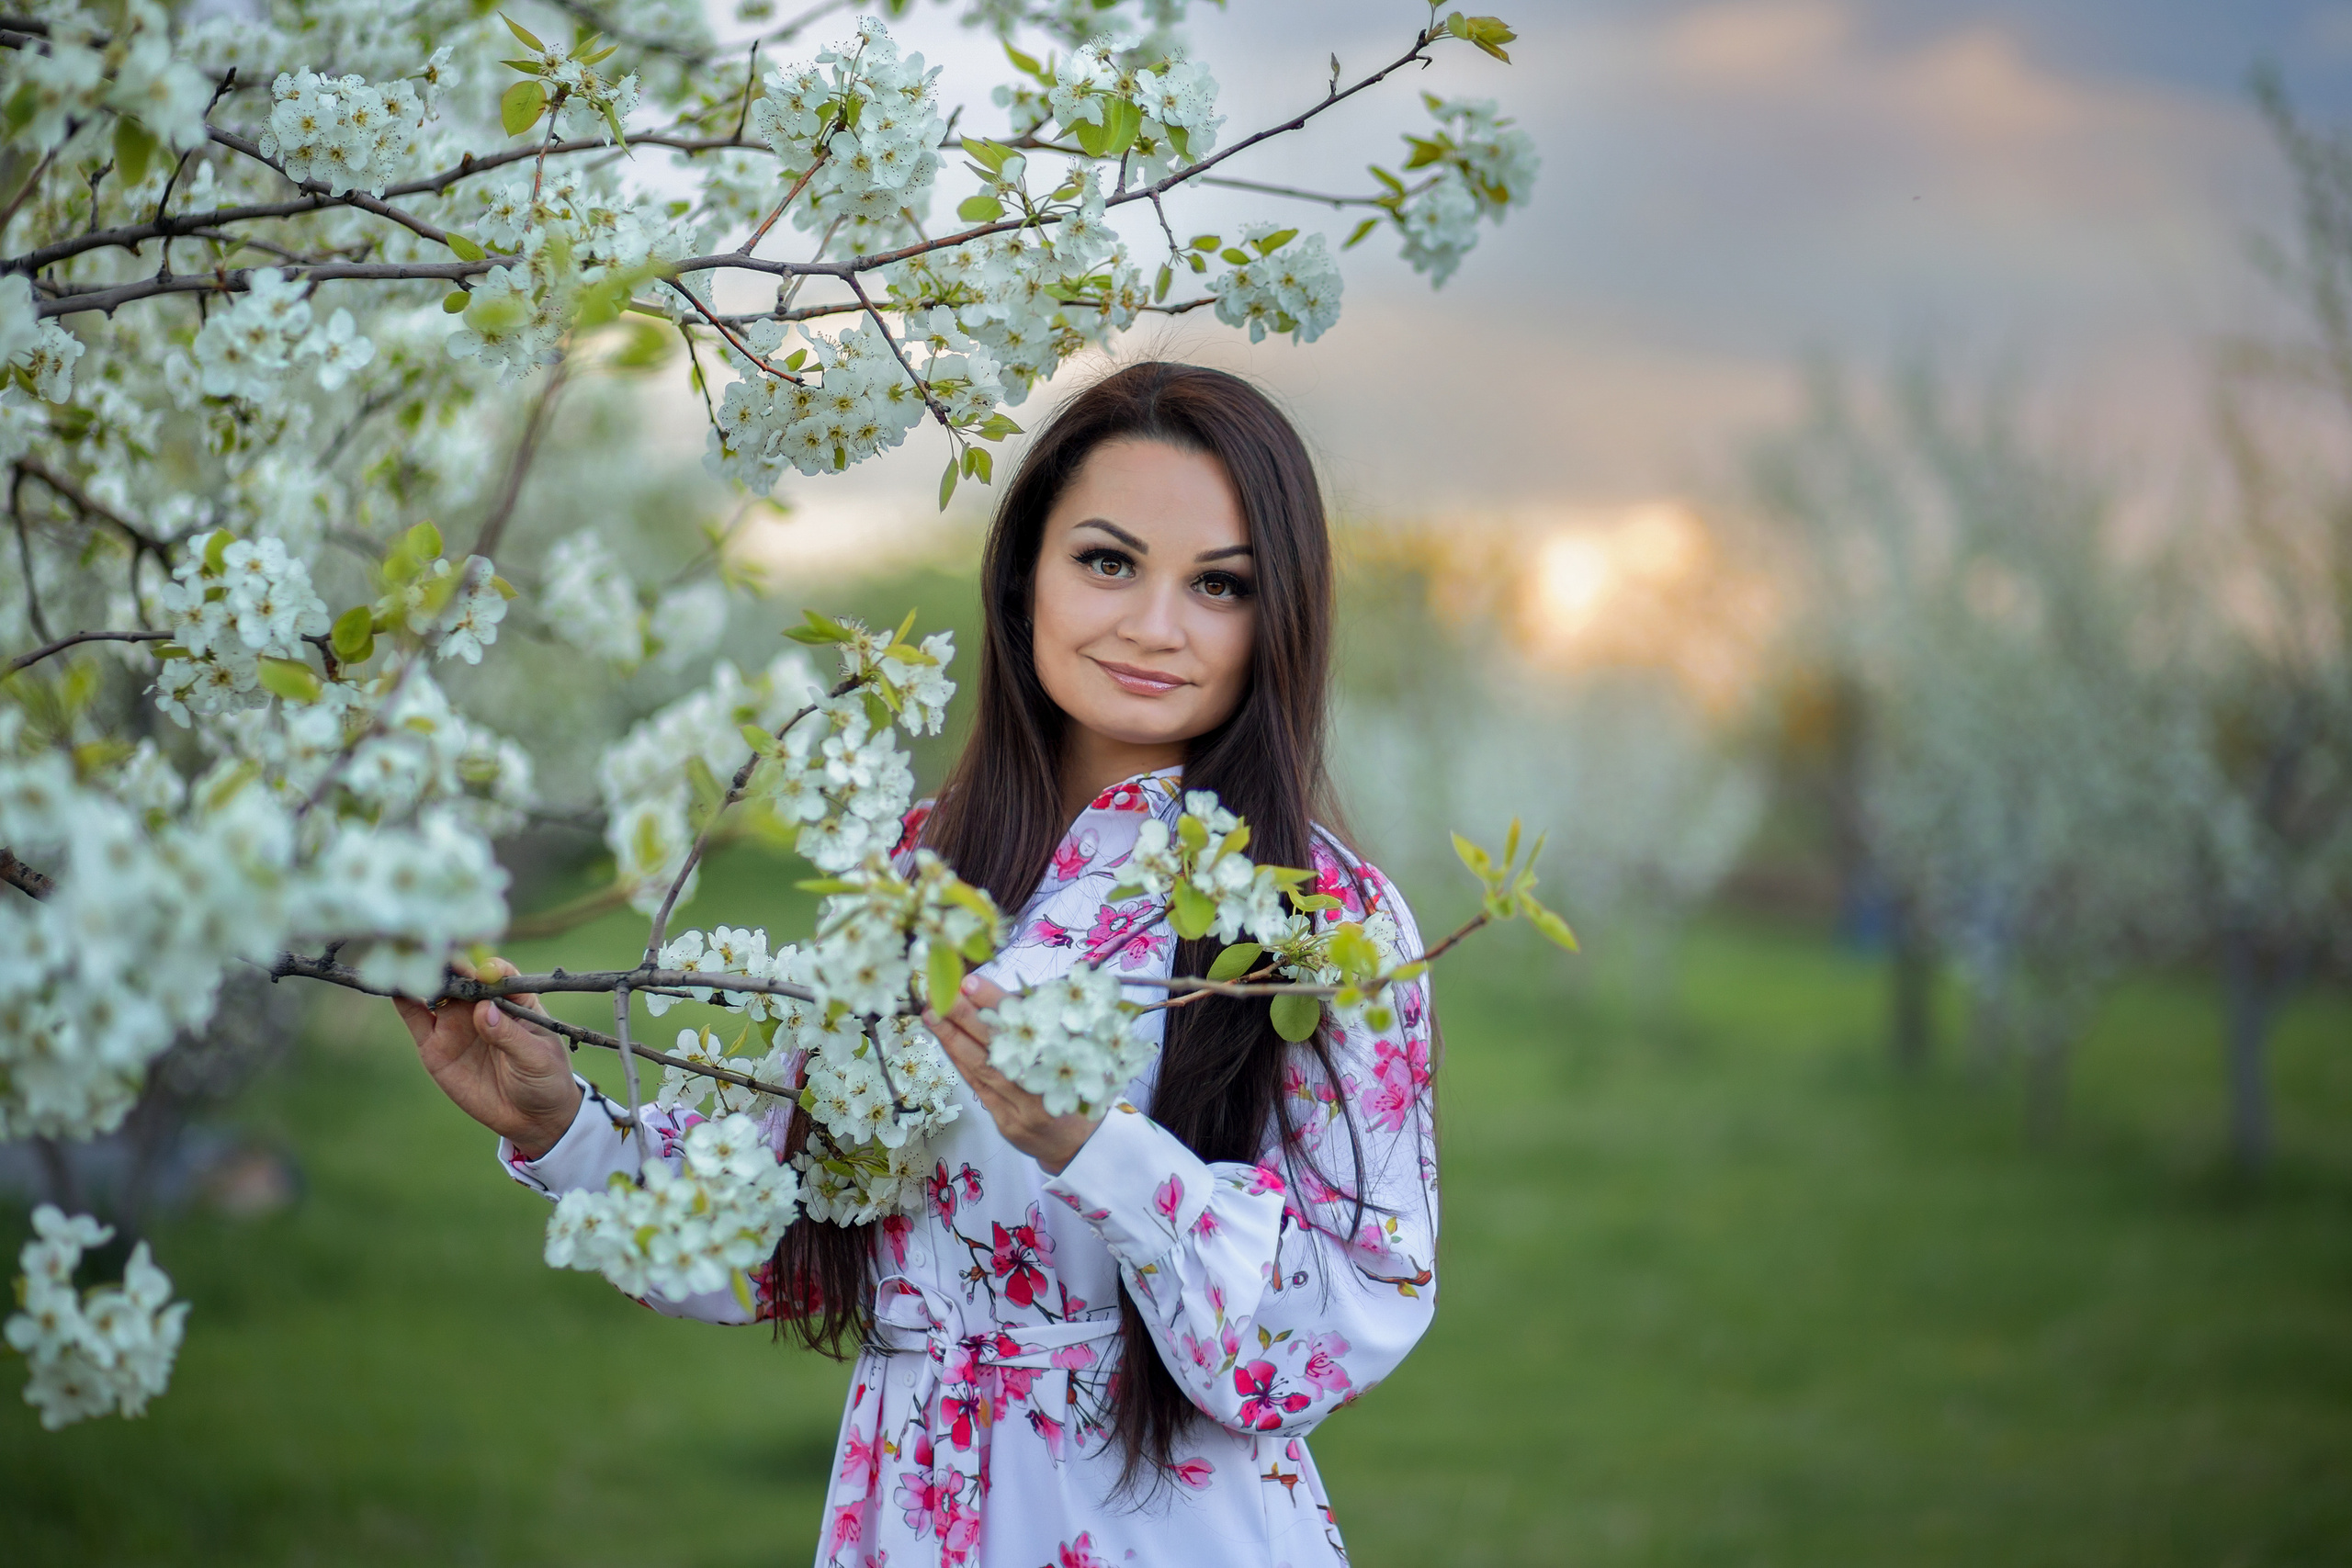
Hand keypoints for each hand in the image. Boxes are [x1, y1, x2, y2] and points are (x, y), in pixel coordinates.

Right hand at [393, 956, 581, 1160]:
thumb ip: (510, 1035)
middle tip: (435, 957)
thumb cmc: (544, 1080)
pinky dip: (403, 1000)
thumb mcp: (536, 1058)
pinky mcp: (435, 1046)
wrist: (530, 1118)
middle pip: (461, 976)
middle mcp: (481, 1005)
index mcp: (514, 1000)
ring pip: (435, 991)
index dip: (487, 968)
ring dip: (422, 976)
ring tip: (410, 966)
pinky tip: (394, 987)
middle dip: (448, 965)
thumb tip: (483, 1010)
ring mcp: (456, 1024)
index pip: (498, 973)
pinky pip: (416, 1018)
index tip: (481, 972)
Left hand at [925, 974, 1102, 1175]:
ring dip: (954, 1038)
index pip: (1025, 1022)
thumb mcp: (1080, 1049)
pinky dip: (960, 1062)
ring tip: (932, 1012)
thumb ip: (1048, 1024)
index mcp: (1068, 1055)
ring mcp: (1024, 1107)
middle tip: (941, 991)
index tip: (971, 981)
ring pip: (983, 1068)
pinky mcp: (1008, 1123)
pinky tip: (944, 1042)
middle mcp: (1045, 1083)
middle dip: (966, 1016)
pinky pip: (979, 1087)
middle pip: (999, 1045)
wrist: (1082, 1143)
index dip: (996, 1003)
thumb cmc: (1081, 1086)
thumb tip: (1003, 993)